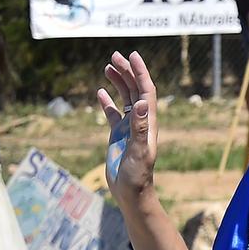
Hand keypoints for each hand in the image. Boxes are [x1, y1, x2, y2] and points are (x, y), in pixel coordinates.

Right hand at [97, 51, 158, 201]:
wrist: (132, 193)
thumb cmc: (138, 176)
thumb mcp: (139, 151)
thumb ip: (140, 128)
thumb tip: (143, 103)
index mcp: (148, 122)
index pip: (147, 91)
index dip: (141, 73)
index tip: (132, 56)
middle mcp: (140, 122)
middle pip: (136, 90)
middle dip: (127, 72)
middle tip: (115, 56)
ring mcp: (129, 128)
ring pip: (125, 99)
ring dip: (118, 82)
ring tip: (108, 67)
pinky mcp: (118, 136)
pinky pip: (114, 114)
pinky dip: (108, 102)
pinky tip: (100, 92)